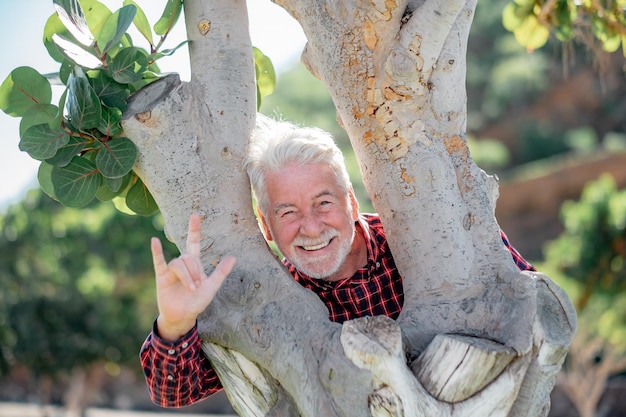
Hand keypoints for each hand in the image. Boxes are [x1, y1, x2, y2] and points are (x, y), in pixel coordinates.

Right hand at [151, 213, 235, 340]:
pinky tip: (154, 241)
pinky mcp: (161, 277)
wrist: (183, 316)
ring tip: (192, 289)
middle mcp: (182, 263)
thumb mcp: (212, 287)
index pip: (194, 242)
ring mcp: (171, 270)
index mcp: (194, 263)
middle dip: (195, 271)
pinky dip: (156, 251)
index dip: (195, 229)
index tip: (196, 215)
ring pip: (178, 263)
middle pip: (188, 257)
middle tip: (197, 287)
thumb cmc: (197, 301)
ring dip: (187, 276)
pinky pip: (158, 261)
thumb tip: (234, 257)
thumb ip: (221, 272)